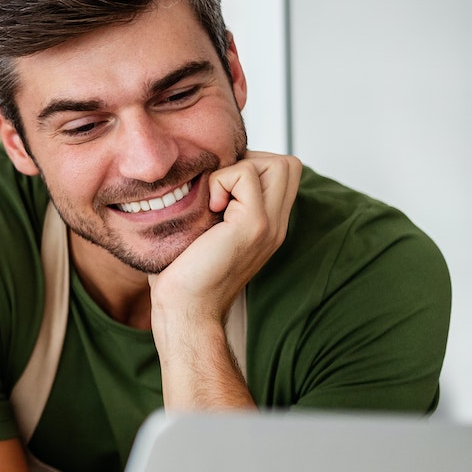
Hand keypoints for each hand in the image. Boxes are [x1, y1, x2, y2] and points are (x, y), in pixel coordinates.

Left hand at [150, 152, 301, 326]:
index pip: (284, 172)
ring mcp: (270, 225)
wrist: (185, 308)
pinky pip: (246, 175)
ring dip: (238, 170)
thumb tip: (200, 170)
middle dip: (249, 162)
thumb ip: (218, 202)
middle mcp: (277, 224)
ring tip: (215, 200)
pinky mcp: (254, 225)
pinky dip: (221, 181)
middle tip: (219, 190)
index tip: (219, 188)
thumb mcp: (206, 229)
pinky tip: (208, 209)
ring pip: (278, 163)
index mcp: (269, 224)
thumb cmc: (183, 272)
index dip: (251, 166)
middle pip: (289, 164)